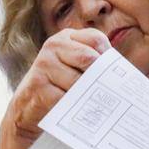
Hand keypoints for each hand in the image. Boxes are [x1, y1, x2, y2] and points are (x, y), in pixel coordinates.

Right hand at [3, 28, 110, 145]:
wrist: (27, 108)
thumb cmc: (58, 87)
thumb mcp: (74, 68)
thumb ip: (94, 64)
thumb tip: (122, 76)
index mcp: (66, 38)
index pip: (96, 39)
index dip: (106, 58)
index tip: (108, 74)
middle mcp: (53, 46)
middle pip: (89, 58)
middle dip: (98, 77)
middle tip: (102, 92)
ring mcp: (44, 64)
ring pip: (79, 80)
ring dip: (85, 95)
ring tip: (85, 102)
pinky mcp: (38, 85)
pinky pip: (66, 97)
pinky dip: (74, 106)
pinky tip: (74, 110)